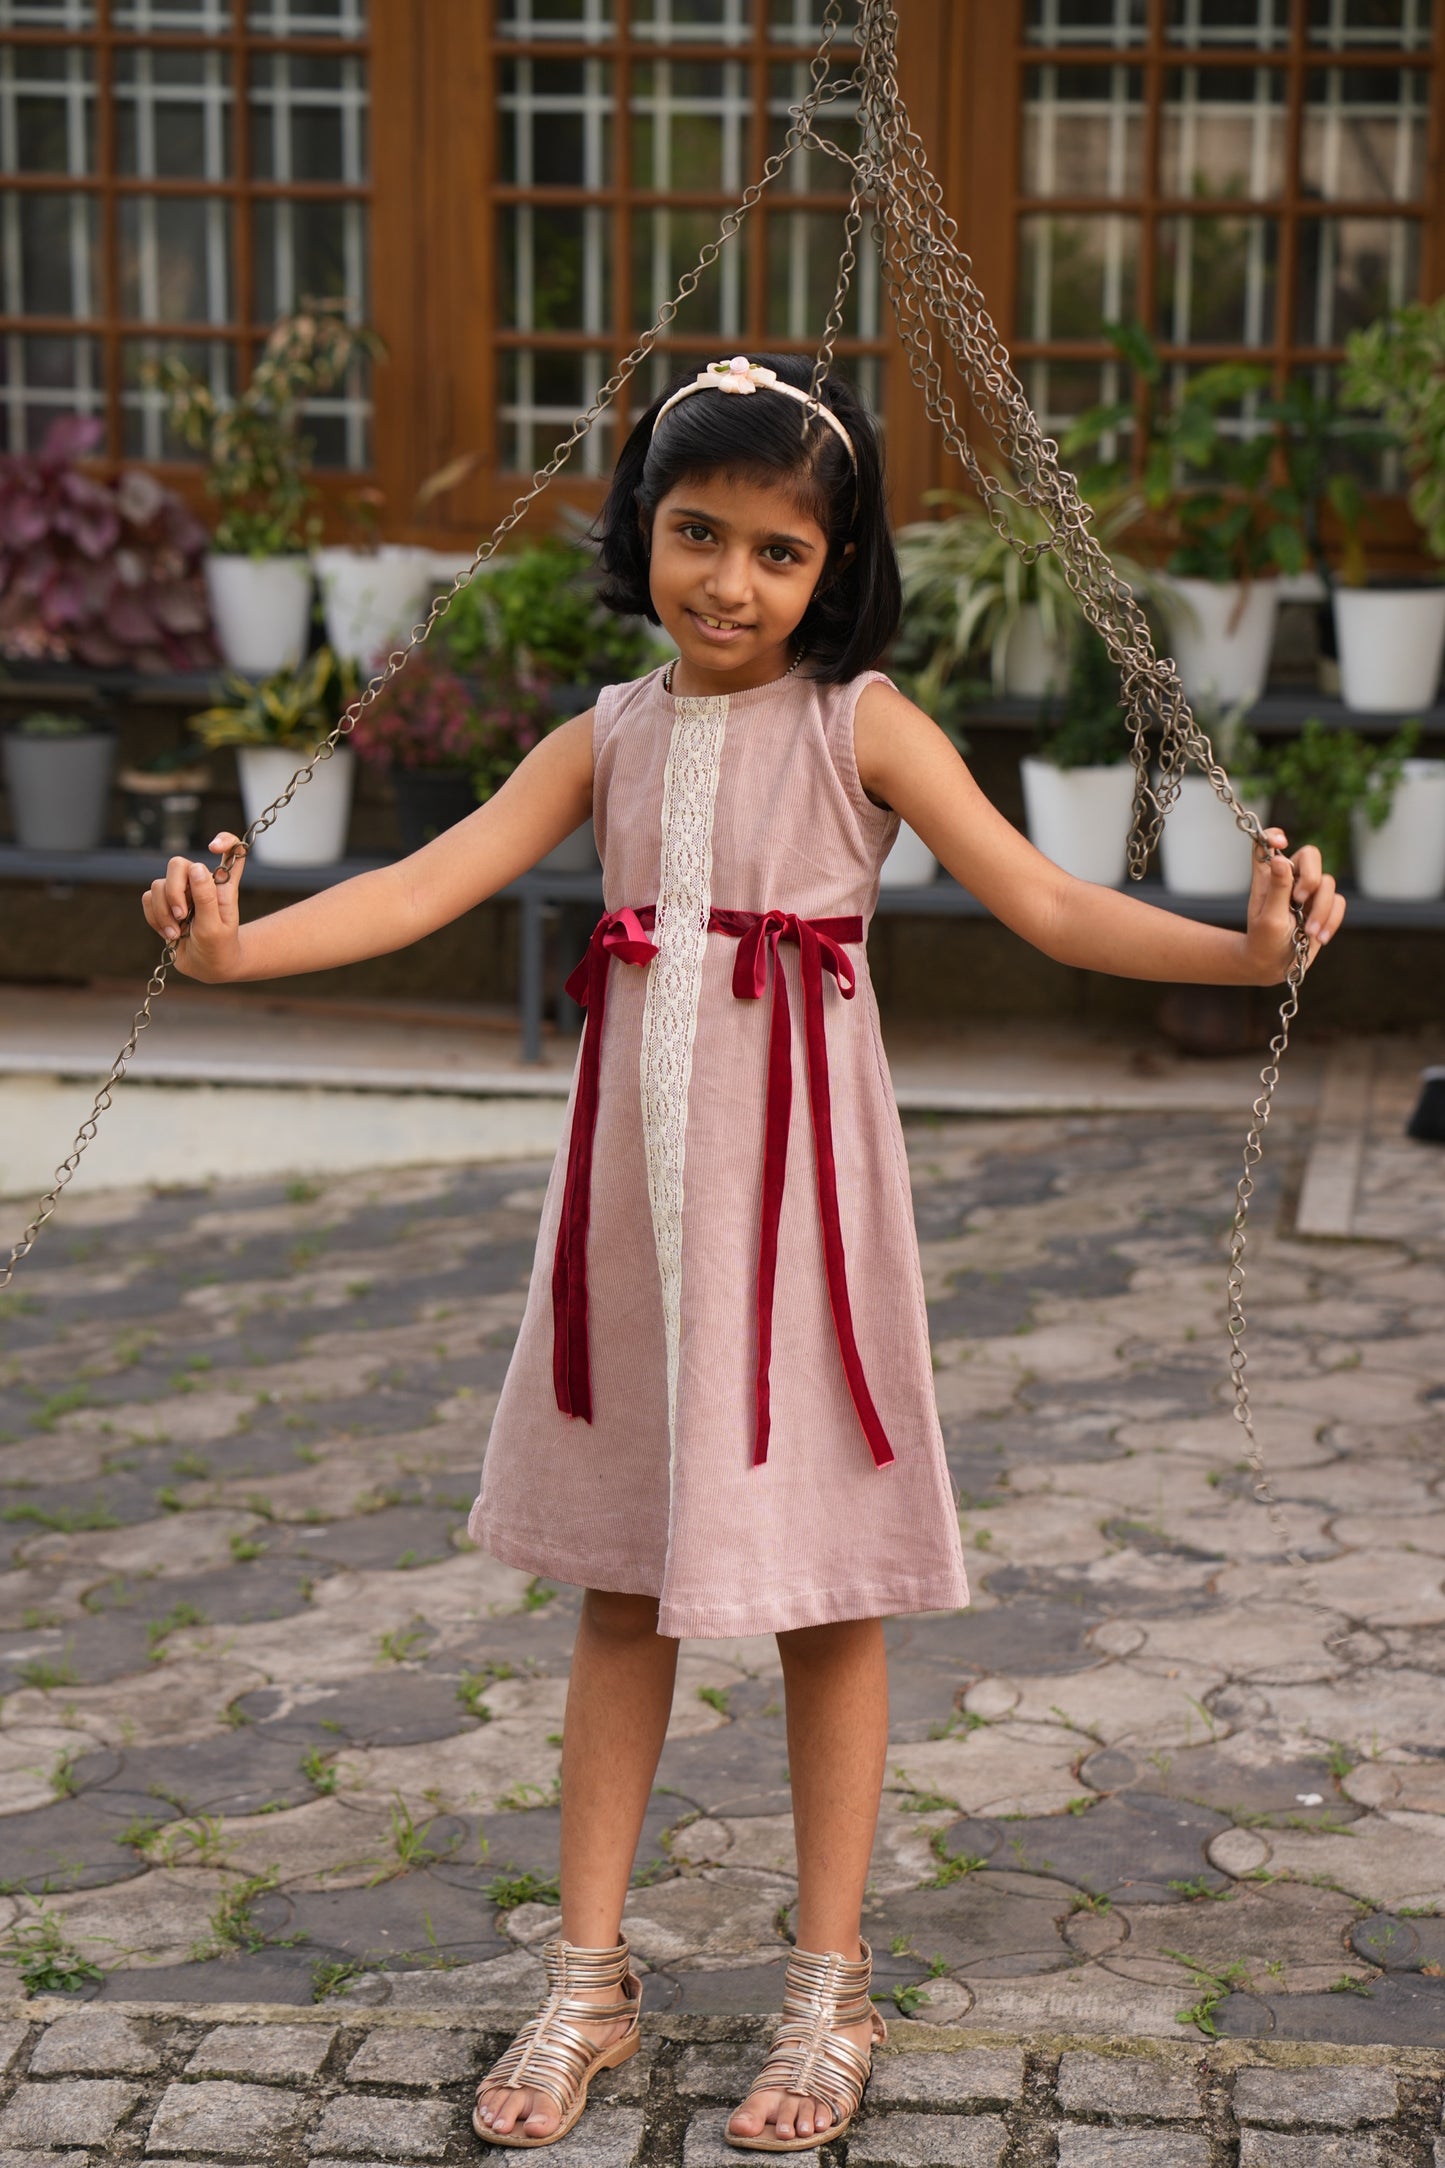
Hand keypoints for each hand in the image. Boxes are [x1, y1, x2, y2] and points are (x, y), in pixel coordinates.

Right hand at [141, 832, 246, 981]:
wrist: (206, 967)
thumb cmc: (218, 948)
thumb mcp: (215, 927)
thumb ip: (206, 898)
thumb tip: (197, 867)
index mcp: (221, 885)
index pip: (232, 850)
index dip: (225, 840)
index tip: (213, 848)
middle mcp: (200, 883)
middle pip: (177, 864)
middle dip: (173, 891)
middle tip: (182, 915)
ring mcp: (181, 892)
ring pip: (158, 884)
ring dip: (164, 912)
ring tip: (178, 932)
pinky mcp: (164, 903)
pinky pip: (148, 899)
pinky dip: (155, 918)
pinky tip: (170, 933)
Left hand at [1243, 827, 1344, 984]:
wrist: (1273, 965)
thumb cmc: (1263, 941)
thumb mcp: (1268, 917)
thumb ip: (1276, 888)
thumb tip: (1281, 859)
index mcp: (1268, 876)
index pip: (1267, 844)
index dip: (1274, 835)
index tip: (1282, 843)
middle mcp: (1289, 878)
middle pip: (1311, 854)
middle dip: (1311, 877)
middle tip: (1299, 900)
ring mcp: (1308, 891)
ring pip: (1328, 882)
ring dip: (1321, 909)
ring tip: (1309, 932)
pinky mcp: (1323, 906)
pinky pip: (1339, 902)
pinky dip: (1332, 920)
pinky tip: (1319, 938)